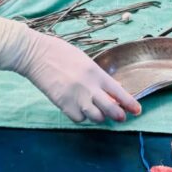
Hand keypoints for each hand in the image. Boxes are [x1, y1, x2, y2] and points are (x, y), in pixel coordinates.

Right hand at [0, 17, 140, 123]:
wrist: (35, 54)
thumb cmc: (59, 52)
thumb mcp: (84, 60)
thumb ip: (97, 75)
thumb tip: (111, 89)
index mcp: (95, 73)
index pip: (119, 93)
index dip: (130, 104)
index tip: (137, 110)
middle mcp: (88, 87)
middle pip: (112, 110)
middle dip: (119, 116)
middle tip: (121, 117)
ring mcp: (75, 98)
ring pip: (96, 117)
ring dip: (100, 117)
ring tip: (98, 112)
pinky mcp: (63, 105)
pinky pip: (79, 118)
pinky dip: (81, 116)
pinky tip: (79, 109)